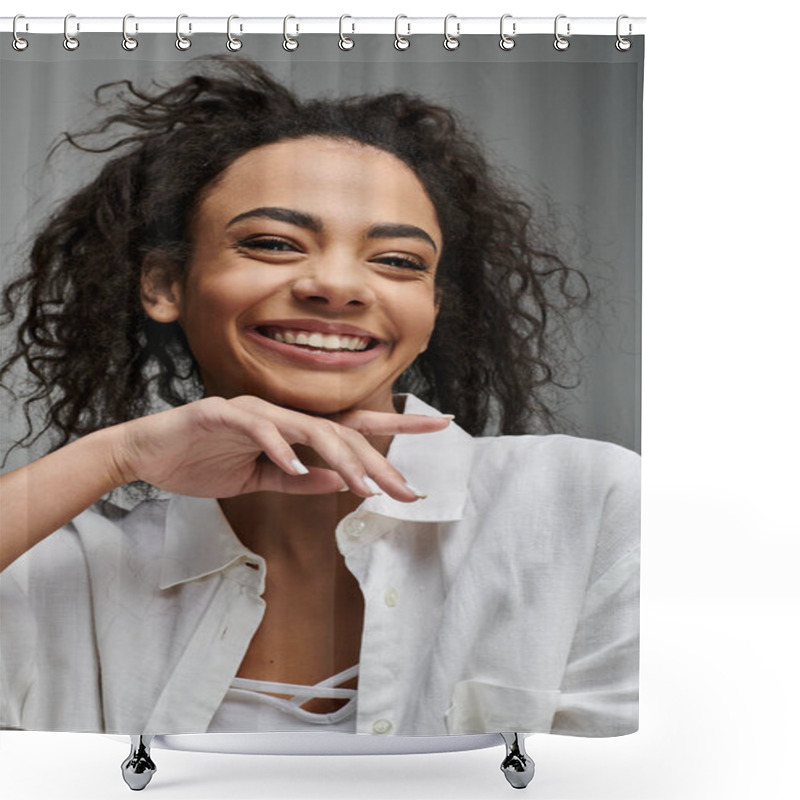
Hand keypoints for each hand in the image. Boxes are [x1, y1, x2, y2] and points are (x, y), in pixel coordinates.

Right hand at [110, 395, 450, 501]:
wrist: (149, 453)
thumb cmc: (204, 461)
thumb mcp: (261, 479)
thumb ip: (300, 480)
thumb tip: (342, 485)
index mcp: (293, 429)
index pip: (355, 425)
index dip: (400, 424)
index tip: (441, 425)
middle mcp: (281, 415)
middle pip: (341, 432)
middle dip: (377, 462)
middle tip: (407, 491)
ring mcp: (253, 412)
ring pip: (309, 429)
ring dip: (339, 459)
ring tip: (364, 489)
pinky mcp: (222, 415)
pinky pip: (259, 431)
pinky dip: (278, 450)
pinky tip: (296, 469)